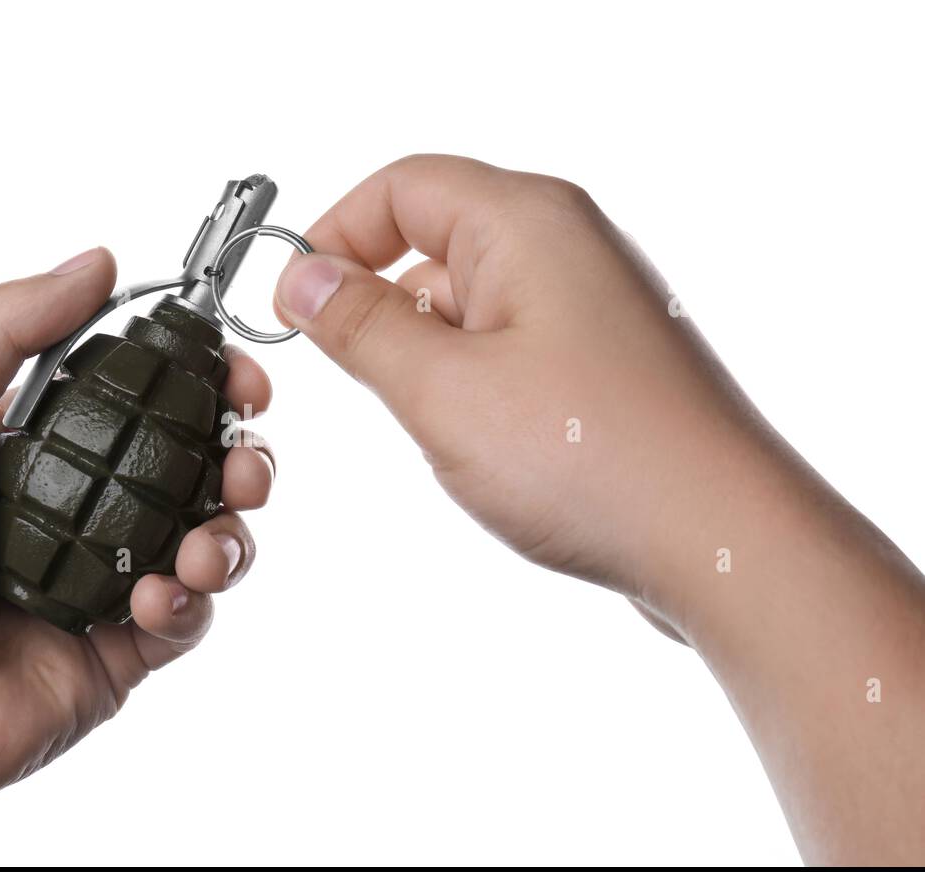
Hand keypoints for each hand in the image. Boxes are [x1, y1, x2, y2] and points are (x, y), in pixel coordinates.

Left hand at [0, 247, 273, 863]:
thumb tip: (100, 260)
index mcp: (49, 443)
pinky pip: (193, 614)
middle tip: (245, 463)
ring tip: (201, 548)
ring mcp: (112, 577)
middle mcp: (89, 506)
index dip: (206, 379)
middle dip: (244, 456)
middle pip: (202, 464)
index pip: (150, 394)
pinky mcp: (127, 647)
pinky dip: (189, 601)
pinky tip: (151, 601)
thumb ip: (8, 326)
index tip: (237, 377)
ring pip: (215, 537)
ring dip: (229, 533)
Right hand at [274, 155, 924, 863]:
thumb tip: (305, 280)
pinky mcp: (601, 359)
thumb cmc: (596, 460)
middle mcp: (566, 246)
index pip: (401, 187)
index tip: (295, 302)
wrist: (720, 540)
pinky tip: (483, 443)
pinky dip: (471, 381)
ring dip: (427, 353)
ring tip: (441, 424)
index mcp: (527, 222)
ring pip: (469, 300)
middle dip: (380, 302)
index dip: (335, 236)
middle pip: (434, 237)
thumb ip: (361, 326)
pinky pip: (508, 344)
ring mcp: (589, 303)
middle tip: (356, 374)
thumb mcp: (441, 390)